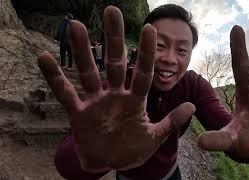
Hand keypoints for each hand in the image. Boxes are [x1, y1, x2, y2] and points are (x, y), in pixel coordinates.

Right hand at [38, 6, 194, 171]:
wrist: (109, 163)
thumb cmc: (131, 150)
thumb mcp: (154, 138)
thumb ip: (171, 122)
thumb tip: (192, 105)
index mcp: (135, 101)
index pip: (142, 73)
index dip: (146, 53)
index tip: (149, 29)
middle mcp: (115, 96)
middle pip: (114, 63)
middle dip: (113, 39)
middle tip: (112, 11)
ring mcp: (96, 102)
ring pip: (89, 72)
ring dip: (82, 51)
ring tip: (76, 25)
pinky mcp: (78, 113)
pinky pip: (65, 93)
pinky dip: (55, 77)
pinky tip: (45, 57)